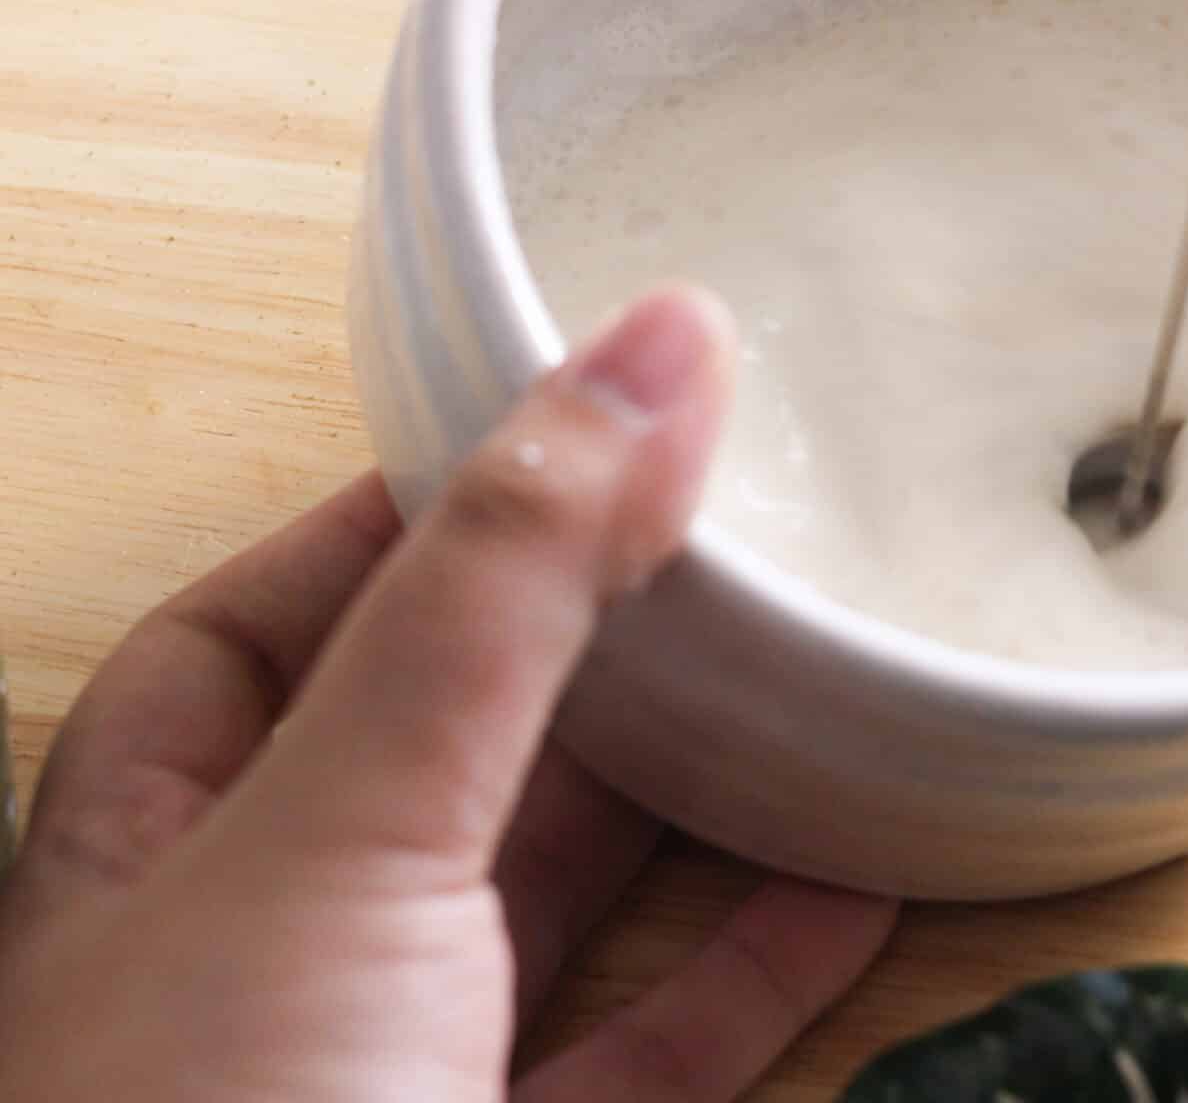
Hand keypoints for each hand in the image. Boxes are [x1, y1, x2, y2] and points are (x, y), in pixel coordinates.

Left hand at [0, 288, 894, 1102]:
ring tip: (802, 669)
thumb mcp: (348, 829)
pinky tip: (849, 880)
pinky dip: (752, 964)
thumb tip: (648, 341)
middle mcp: (264, 968)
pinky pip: (651, 1056)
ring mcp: (394, 1091)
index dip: (391, 522)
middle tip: (710, 525)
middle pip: (428, 745)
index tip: (544, 433)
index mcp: (156, 854)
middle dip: (567, 637)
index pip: (258, 626)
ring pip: (549, 898)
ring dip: (679, 792)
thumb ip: (506, 586)